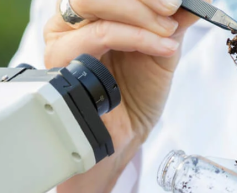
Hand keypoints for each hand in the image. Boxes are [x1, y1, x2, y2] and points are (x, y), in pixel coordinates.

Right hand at [44, 0, 206, 192]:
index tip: (176, 0)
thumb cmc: (138, 93)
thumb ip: (173, 16)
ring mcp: (61, 40)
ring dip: (139, 16)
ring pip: (92, 6)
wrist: (127, 135)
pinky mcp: (60, 63)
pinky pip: (97, 37)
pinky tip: (161, 49)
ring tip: (167, 36)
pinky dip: (135, 37)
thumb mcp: (162, 44)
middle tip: (172, 9)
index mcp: (90, 12)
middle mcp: (69, 21)